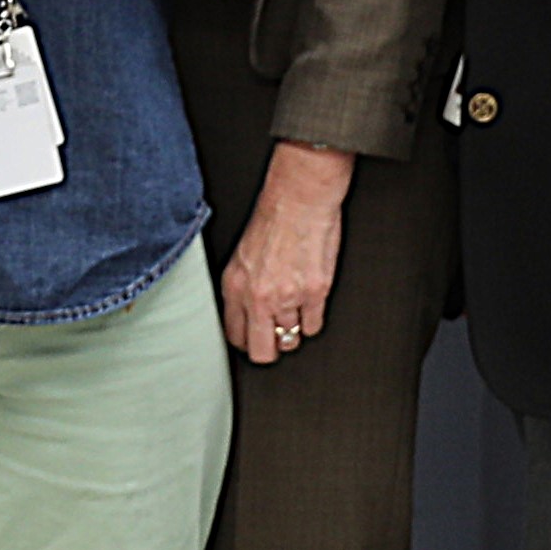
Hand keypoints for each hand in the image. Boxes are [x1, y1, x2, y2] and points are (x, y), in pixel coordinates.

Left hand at [218, 145, 352, 364]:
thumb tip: (246, 314)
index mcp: (235, 286)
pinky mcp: (315, 293)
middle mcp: (259, 296)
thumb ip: (241, 287)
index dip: (246, 340)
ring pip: (290, 340)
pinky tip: (310, 303)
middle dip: (269, 349)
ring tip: (295, 311)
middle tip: (274, 339)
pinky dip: (313, 319)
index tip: (253, 338)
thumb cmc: (274, 218)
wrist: (300, 198)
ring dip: (293, 330)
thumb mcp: (242, 255)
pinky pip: (314, 326)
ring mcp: (288, 297)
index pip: (235, 335)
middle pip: (262, 351)